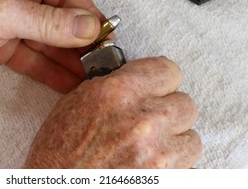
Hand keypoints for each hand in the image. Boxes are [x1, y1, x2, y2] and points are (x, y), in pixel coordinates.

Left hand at [0, 0, 102, 92]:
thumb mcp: (2, 10)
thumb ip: (48, 21)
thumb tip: (88, 26)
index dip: (88, 15)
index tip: (103, 38)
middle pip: (63, 17)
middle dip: (81, 41)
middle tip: (100, 63)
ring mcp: (12, 19)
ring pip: (49, 40)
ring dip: (68, 59)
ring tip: (89, 78)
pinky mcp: (2, 44)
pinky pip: (33, 57)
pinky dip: (49, 70)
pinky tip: (67, 83)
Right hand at [25, 57, 201, 167]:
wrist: (56, 185)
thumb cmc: (60, 150)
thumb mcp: (78, 101)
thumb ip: (115, 86)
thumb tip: (139, 80)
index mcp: (118, 92)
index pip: (169, 71)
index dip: (163, 79)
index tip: (158, 86)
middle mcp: (142, 119)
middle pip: (185, 103)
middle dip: (169, 109)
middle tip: (151, 117)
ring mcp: (156, 152)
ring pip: (191, 134)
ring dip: (174, 137)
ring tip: (152, 143)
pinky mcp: (164, 177)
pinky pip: (188, 162)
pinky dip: (175, 160)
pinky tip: (152, 159)